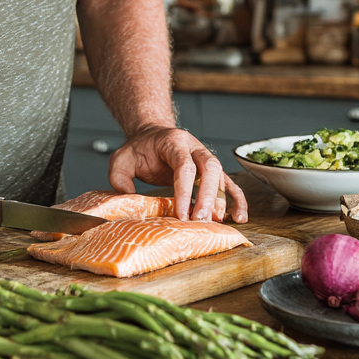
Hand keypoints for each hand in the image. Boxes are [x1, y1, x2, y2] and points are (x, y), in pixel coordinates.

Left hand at [108, 127, 247, 223]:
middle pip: (209, 168)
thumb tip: (127, 198)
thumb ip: (119, 176)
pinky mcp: (211, 170)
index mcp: (174, 142)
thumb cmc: (139, 149)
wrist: (152, 136)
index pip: (184, 166)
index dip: (184, 191)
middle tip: (200, 220)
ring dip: (220, 200)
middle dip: (207, 196)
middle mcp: (194, 147)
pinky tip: (238, 217)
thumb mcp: (121, 158)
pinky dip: (237, 199)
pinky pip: (229, 183)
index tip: (181, 214)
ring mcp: (205, 157)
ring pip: (220, 176)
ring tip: (216, 223)